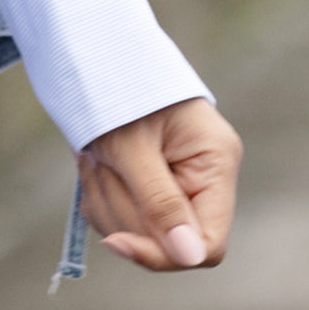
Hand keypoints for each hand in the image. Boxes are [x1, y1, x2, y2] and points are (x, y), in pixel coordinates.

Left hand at [78, 94, 240, 272]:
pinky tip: (92, 161)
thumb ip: (160, 202)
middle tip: (98, 164)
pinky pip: (119, 217)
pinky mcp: (148, 184)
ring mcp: (176, 182)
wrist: (93, 52)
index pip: (208, 244)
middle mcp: (203, 178)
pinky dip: (99, 194)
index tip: (118, 241)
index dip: (164, 253)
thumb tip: (191, 257)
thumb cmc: (116, 87)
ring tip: (94, 155)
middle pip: (167, 241)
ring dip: (105, 198)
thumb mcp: (132, 146)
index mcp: (216, 163)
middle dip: (124, 211)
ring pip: (137, 232)